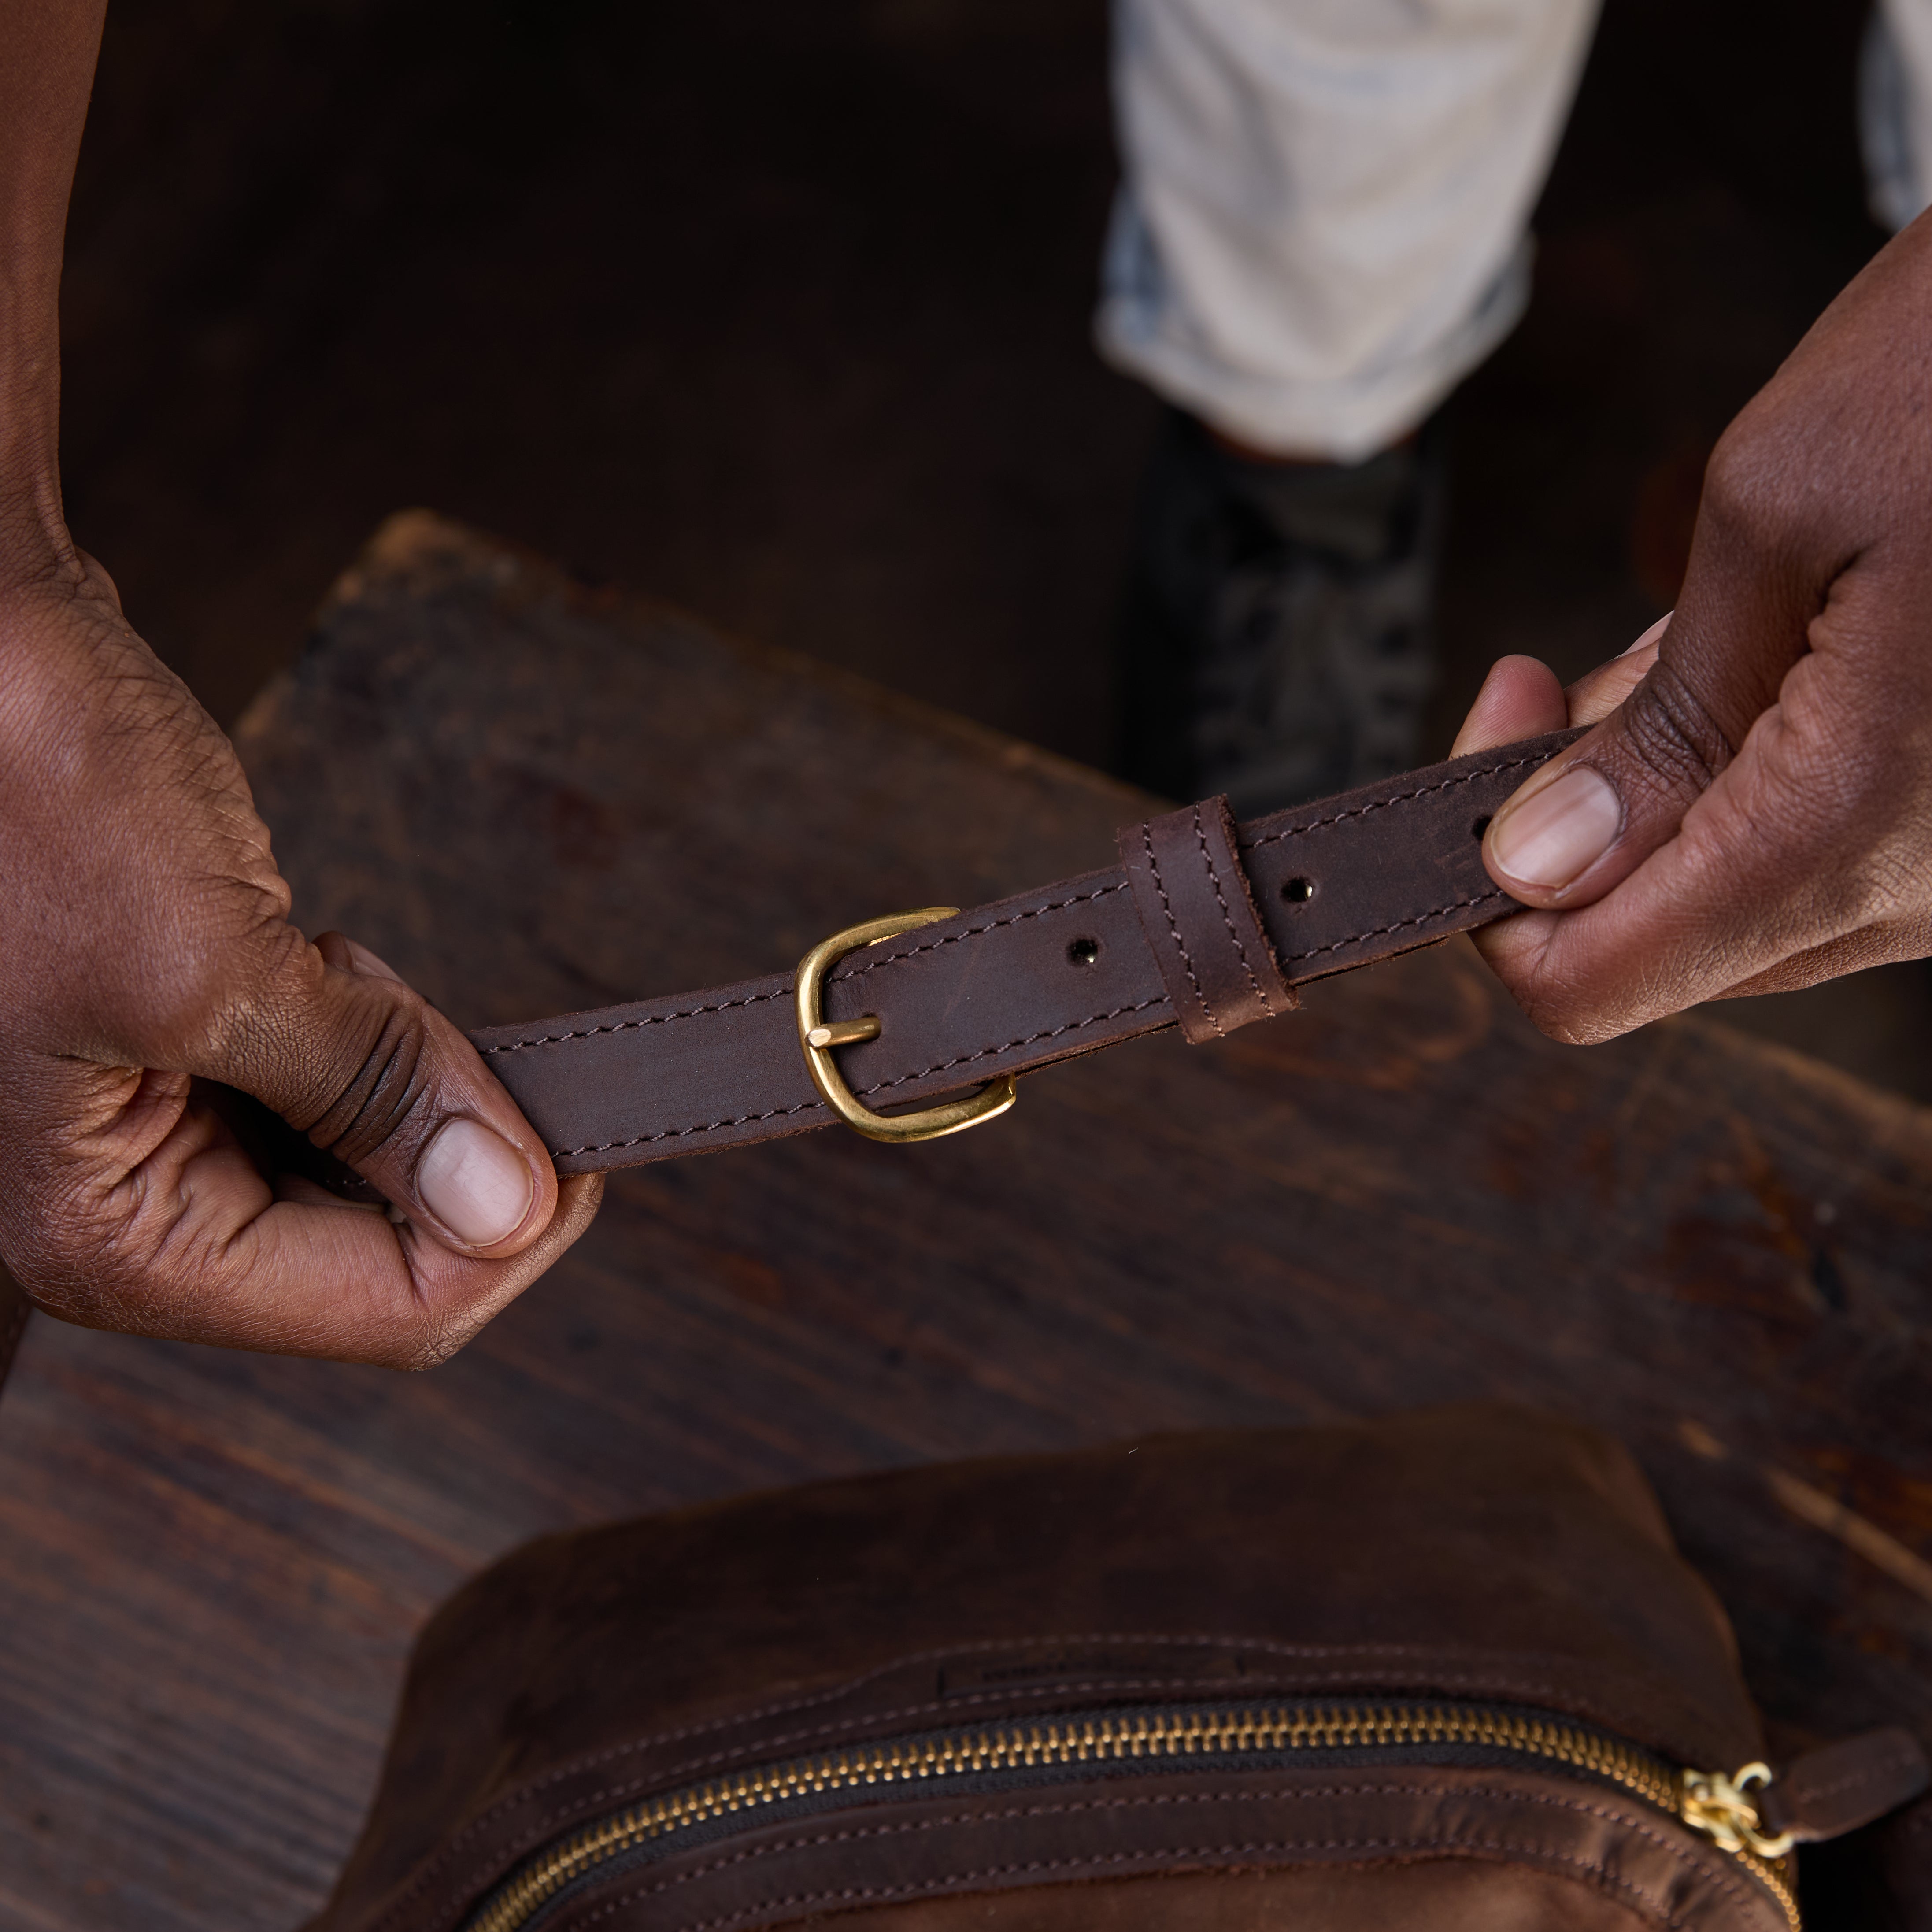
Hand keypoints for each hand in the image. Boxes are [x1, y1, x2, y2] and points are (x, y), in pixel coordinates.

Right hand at [0, 556, 601, 1363]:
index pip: (389, 1311)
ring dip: (403, 1078)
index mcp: (112, 1239)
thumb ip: (373, 1095)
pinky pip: (336, 1100)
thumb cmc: (36, 799)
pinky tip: (312, 957)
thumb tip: (508, 1204)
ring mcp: (164, 1140)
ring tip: (322, 962)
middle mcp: (131, 1212)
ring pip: (370, 1174)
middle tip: (420, 1016)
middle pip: (384, 1256)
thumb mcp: (218, 967)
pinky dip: (367, 1034)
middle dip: (449, 1145)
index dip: (510, 1232)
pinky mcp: (196, 1064)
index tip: (578, 1126)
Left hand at [1453, 213, 1931, 1043]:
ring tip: (1692, 642)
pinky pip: (1819, 854)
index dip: (1490, 891)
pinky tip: (1771, 662)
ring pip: (1737, 903)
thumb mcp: (1781, 509)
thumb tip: (1533, 861)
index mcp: (1853, 823)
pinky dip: (1756, 780)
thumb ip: (1656, 715)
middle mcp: (1928, 889)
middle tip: (1568, 675)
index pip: (1590, 981)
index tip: (1498, 735)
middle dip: (1578, 826)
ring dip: (1669, 793)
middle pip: (1658, 949)